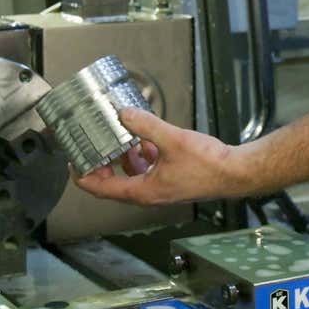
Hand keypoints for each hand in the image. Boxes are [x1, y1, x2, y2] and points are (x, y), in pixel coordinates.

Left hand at [74, 108, 250, 205]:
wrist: (235, 173)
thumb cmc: (209, 165)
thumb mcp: (172, 140)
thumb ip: (146, 126)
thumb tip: (124, 114)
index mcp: (144, 191)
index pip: (101, 190)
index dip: (82, 176)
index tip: (72, 161)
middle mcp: (149, 194)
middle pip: (112, 183)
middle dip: (99, 164)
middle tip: (88, 147)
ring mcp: (160, 188)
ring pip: (130, 175)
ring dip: (120, 158)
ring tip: (113, 137)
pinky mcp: (170, 180)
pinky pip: (146, 170)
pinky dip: (140, 156)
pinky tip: (143, 138)